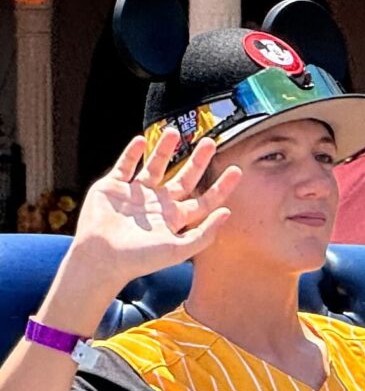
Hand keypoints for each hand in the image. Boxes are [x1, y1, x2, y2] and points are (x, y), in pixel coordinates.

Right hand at [57, 130, 238, 309]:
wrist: (101, 257)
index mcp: (175, 218)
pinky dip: (131, 152)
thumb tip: (228, 212)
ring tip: (174, 131)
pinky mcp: (112, 187)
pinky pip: (124, 165)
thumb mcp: (179, 249)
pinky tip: (141, 140)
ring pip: (155, 165)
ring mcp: (135, 194)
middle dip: (197, 160)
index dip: (221, 186)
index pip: (204, 200)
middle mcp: (158, 204)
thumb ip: (205, 233)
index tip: (237, 170)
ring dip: (164, 149)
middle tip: (210, 142)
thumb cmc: (140, 259)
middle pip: (184, 178)